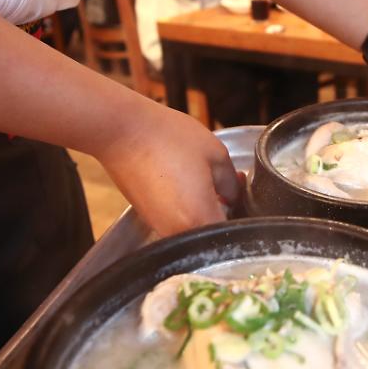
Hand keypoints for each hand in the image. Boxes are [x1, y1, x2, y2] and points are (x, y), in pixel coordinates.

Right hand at [98, 104, 239, 236]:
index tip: (245, 202)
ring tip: (208, 183)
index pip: (231, 235)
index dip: (243, 220)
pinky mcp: (148, 218)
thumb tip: (235, 197)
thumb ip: (233, 183)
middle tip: (230, 188)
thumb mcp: (216, 154)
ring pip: (193, 230)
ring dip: (205, 212)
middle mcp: (178, 232)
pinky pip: (176, 222)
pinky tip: (188, 185)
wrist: (121, 131)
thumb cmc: (169, 138)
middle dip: (225, 215)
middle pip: (212, 237)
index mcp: (199, 219)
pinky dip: (186, 209)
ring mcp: (160, 227)